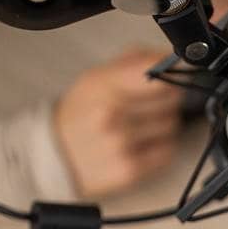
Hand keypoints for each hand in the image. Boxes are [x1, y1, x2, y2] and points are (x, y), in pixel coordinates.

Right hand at [53, 48, 181, 197]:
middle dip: (165, 99)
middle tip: (145, 104)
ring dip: (161, 125)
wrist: (55, 155)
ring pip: (171, 126)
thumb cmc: (82, 113)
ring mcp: (121, 145)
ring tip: (137, 127)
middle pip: (171, 99)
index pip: (155, 73)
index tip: (172, 73)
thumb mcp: (97, 77)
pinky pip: (167, 152)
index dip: (170, 72)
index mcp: (103, 86)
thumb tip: (170, 58)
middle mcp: (112, 115)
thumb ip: (135, 61)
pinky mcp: (130, 170)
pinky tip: (138, 145)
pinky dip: (159, 148)